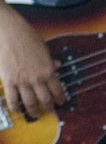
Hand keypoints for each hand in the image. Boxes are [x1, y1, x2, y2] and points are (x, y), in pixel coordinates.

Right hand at [0, 3, 65, 117]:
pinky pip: (13, 99)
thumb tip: (57, 65)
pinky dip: (16, 108)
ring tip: (35, 114)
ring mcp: (22, 80)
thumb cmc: (25, 35)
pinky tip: (17, 111)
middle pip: (46, 100)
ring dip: (34, 111)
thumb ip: (49, 59)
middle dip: (48, 108)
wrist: (8, 29)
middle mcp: (37, 78)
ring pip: (30, 103)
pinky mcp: (9, 80)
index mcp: (48, 70)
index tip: (61, 102)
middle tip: (48, 110)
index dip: (61, 99)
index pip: (58, 91)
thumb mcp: (43, 47)